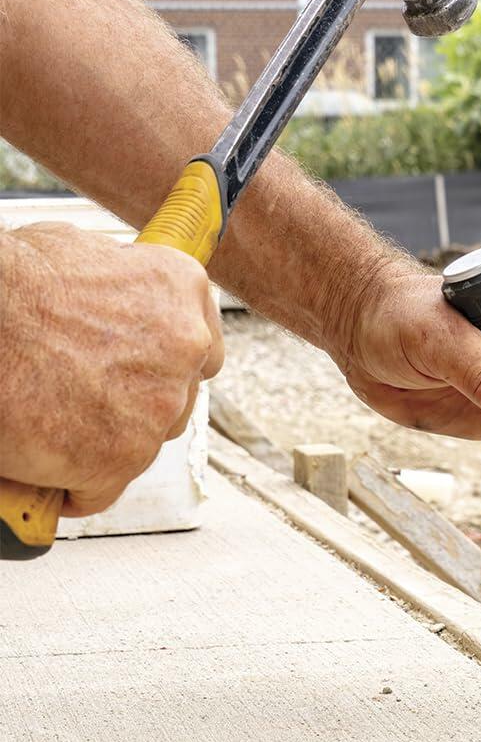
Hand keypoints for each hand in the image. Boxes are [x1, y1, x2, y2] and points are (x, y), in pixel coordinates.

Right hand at [0, 223, 223, 515]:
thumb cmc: (12, 280)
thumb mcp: (85, 252)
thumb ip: (122, 286)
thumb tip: (114, 305)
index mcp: (182, 288)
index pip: (200, 348)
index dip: (164, 368)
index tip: (135, 377)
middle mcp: (187, 346)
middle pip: (174, 400)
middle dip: (133, 406)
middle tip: (79, 402)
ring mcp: (159, 404)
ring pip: (141, 444)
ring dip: (102, 444)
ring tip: (50, 425)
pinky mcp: (121, 456)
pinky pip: (99, 488)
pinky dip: (68, 485)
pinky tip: (38, 466)